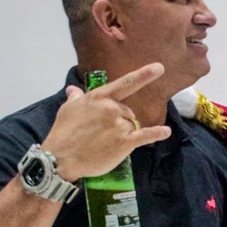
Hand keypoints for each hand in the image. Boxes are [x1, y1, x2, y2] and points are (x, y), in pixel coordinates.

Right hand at [42, 62, 171, 180]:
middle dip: (120, 121)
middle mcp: (112, 108)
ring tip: (107, 143)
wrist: (61, 158)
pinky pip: (145, 135)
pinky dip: (157, 134)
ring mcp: (119, 125)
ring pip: (132, 125)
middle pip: (128, 112)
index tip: (159, 68)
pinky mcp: (125, 142)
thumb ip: (76, 98)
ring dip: (125, 133)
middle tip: (103, 134)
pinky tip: (166, 132)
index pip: (125, 84)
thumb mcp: (67, 109)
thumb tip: (74, 89)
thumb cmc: (62, 133)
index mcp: (99, 98)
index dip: (143, 75)